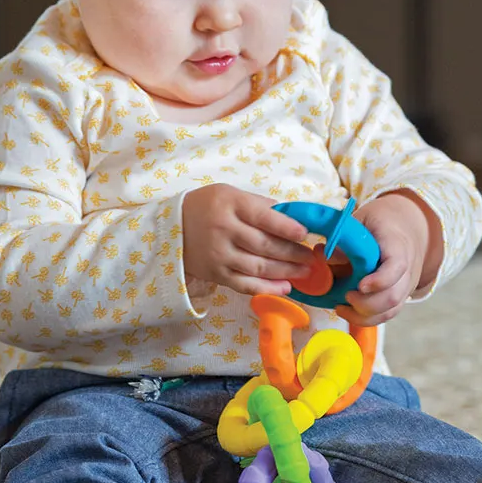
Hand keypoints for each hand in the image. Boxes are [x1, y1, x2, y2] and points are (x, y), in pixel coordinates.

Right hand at [182, 184, 314, 295]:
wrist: (171, 229)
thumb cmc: (206, 207)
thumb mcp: (229, 194)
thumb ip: (258, 205)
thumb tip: (291, 218)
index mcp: (230, 205)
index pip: (264, 217)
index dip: (287, 227)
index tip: (305, 234)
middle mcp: (224, 230)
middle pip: (265, 245)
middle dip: (293, 253)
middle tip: (311, 258)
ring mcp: (220, 255)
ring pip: (258, 267)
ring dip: (286, 272)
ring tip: (305, 272)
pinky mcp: (217, 274)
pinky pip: (245, 285)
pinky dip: (267, 288)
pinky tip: (285, 287)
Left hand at [335, 191, 432, 326]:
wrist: (404, 227)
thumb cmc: (380, 224)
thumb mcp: (361, 222)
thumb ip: (345, 239)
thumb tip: (323, 255)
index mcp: (398, 245)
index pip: (397, 266)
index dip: (380, 280)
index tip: (360, 286)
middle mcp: (407, 269)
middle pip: (393, 296)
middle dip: (366, 304)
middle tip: (345, 297)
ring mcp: (405, 286)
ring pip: (391, 310)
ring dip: (364, 316)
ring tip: (340, 308)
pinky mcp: (399, 297)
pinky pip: (386, 314)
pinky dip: (366, 318)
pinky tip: (348, 311)